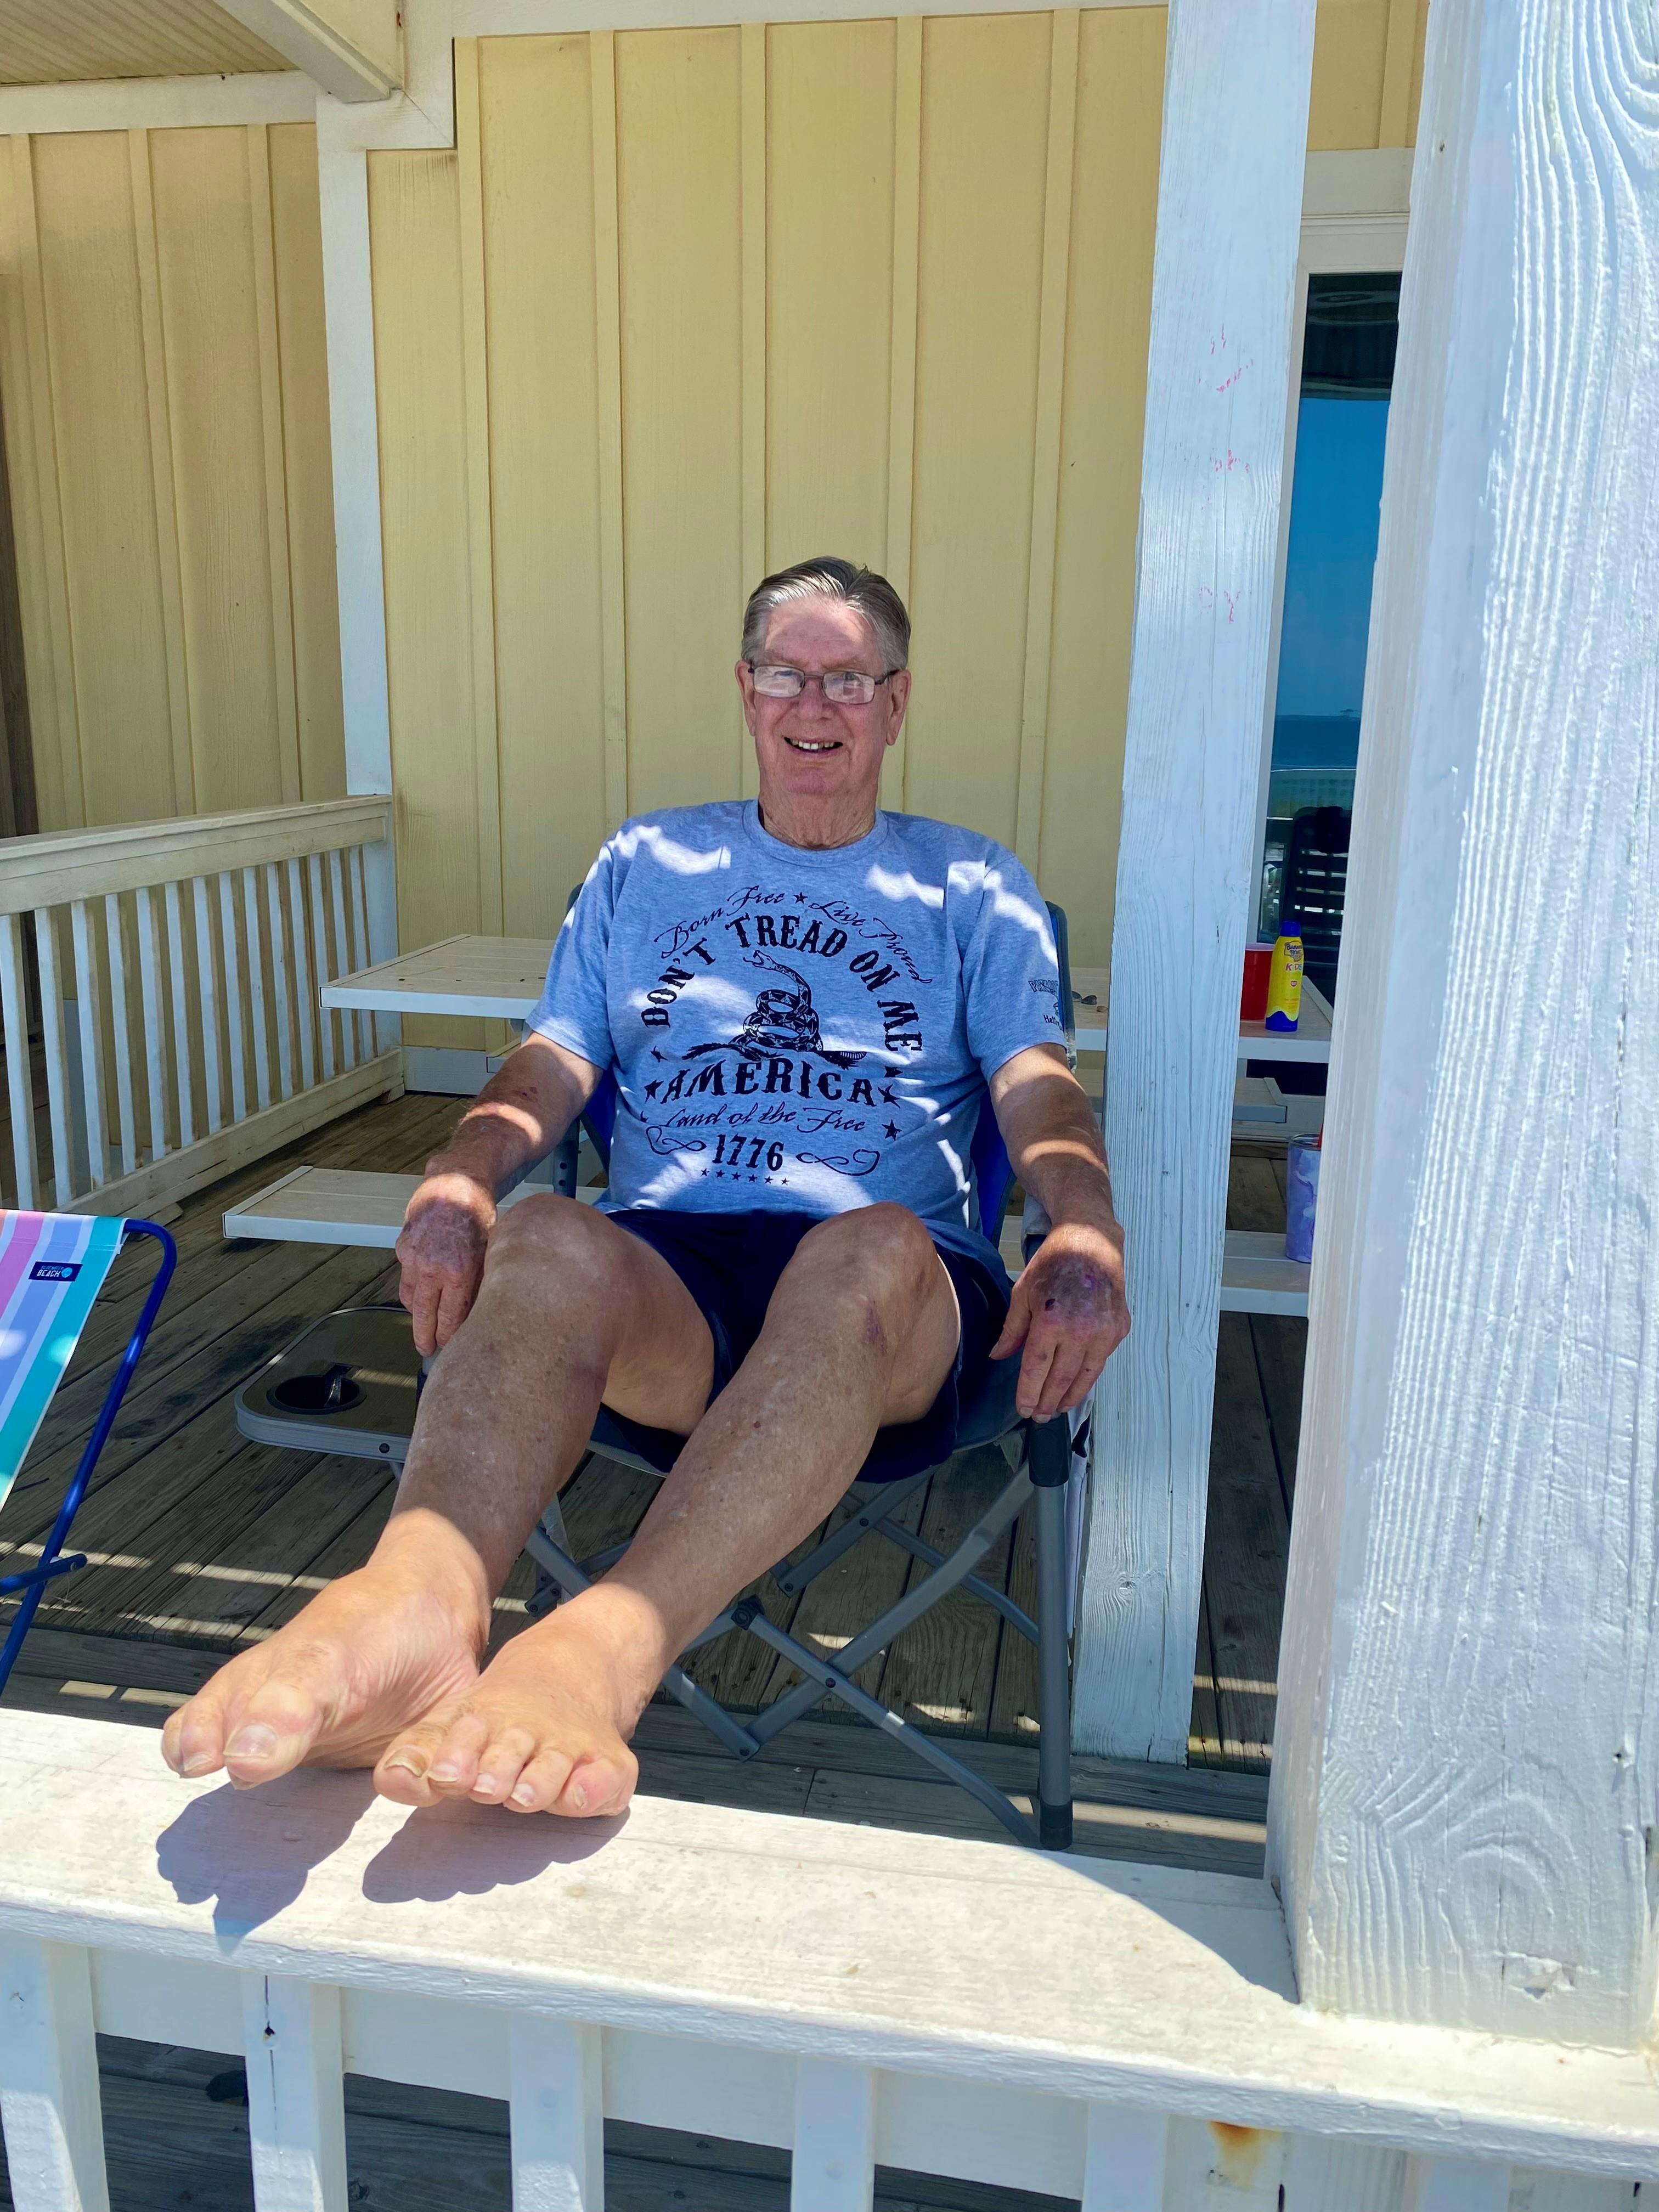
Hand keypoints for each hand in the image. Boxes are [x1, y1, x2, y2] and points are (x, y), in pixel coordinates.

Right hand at [396, 1168, 496, 1355]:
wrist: (455, 1181)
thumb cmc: (479, 1213)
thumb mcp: (491, 1249)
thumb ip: (480, 1282)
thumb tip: (478, 1311)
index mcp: (458, 1270)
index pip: (450, 1317)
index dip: (449, 1337)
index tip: (450, 1348)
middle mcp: (432, 1267)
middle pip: (424, 1315)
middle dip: (425, 1337)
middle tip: (426, 1351)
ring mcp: (413, 1258)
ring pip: (410, 1298)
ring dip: (416, 1314)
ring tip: (424, 1326)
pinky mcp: (402, 1247)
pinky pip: (405, 1278)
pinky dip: (412, 1289)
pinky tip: (422, 1295)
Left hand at [991, 1215, 1128, 1421]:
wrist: (1092, 1241)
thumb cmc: (1053, 1264)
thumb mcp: (1023, 1292)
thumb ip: (1012, 1329)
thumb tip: (998, 1357)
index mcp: (1050, 1320)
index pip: (1037, 1368)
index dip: (1029, 1393)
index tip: (1024, 1409)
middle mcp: (1080, 1330)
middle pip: (1061, 1378)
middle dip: (1048, 1401)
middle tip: (1039, 1417)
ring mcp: (1104, 1331)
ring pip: (1086, 1376)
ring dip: (1070, 1397)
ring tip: (1057, 1409)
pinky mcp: (1119, 1329)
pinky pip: (1101, 1362)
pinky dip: (1088, 1377)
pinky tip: (1076, 1385)